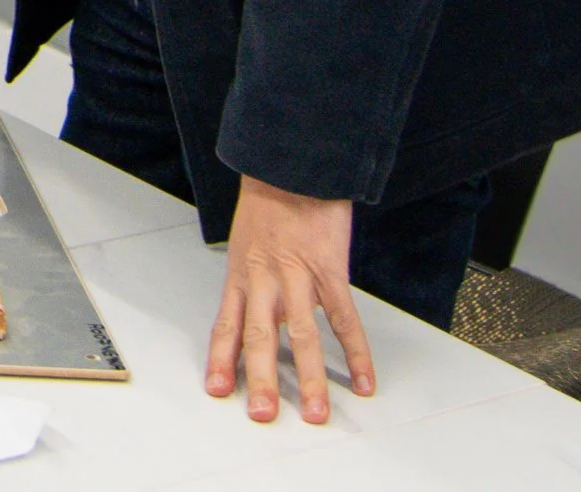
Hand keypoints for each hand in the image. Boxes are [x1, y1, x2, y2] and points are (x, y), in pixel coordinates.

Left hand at [206, 176, 373, 423]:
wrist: (292, 165)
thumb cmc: (269, 202)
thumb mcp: (247, 241)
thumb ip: (253, 279)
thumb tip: (259, 314)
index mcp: (241, 273)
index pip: (226, 323)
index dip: (221, 358)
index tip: (218, 390)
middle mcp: (264, 278)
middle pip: (258, 336)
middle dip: (259, 379)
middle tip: (261, 415)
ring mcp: (296, 276)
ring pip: (300, 334)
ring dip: (308, 377)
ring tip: (317, 412)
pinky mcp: (329, 270)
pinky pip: (344, 319)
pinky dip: (356, 352)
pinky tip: (363, 380)